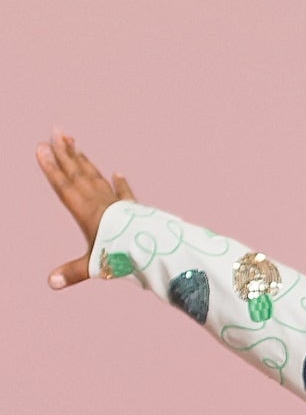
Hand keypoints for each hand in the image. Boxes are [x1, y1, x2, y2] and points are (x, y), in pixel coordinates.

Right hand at [36, 130, 134, 289]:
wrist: (154, 250)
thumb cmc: (123, 256)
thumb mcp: (94, 265)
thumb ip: (72, 272)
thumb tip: (51, 283)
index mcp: (86, 213)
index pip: (64, 186)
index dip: (51, 168)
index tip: (41, 148)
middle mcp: (100, 203)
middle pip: (78, 173)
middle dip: (65, 153)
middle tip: (56, 131)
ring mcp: (117, 204)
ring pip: (96, 176)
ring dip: (84, 160)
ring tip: (74, 142)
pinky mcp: (132, 210)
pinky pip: (124, 193)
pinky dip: (121, 183)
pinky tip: (117, 173)